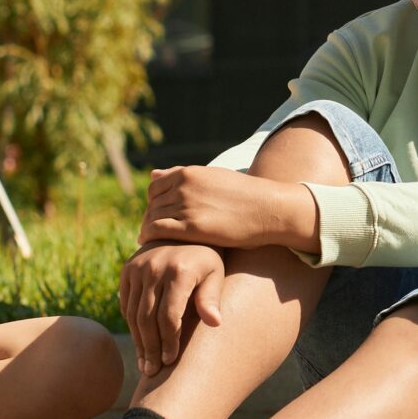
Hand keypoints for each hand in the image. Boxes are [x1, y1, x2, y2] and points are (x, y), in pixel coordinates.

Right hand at [119, 243, 226, 378]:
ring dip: (138, 341)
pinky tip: (140, 342)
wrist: (184, 231)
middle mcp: (154, 268)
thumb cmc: (207, 258)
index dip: (168, 342)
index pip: (169, 317)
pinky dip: (132, 325)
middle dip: (150, 348)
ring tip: (144, 364)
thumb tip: (215, 323)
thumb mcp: (216, 274)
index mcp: (179, 271)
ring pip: (133, 314)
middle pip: (147, 319)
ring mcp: (137, 268)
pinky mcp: (127, 269)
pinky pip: (126, 304)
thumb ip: (212, 298)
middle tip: (152, 371)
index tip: (170, 361)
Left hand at [141, 165, 317, 253]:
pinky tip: (151, 246)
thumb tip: (153, 173)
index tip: (158, 215)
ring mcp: (187, 205)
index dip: (154, 202)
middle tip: (152, 233)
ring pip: (152, 217)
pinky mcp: (192, 227)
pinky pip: (158, 230)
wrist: (268, 209)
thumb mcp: (212, 177)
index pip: (155, 186)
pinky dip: (150, 237)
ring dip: (148, 229)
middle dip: (150, 217)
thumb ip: (181, 175)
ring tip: (151, 241)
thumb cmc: (244, 195)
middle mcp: (184, 186)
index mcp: (189, 172)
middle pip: (152, 203)